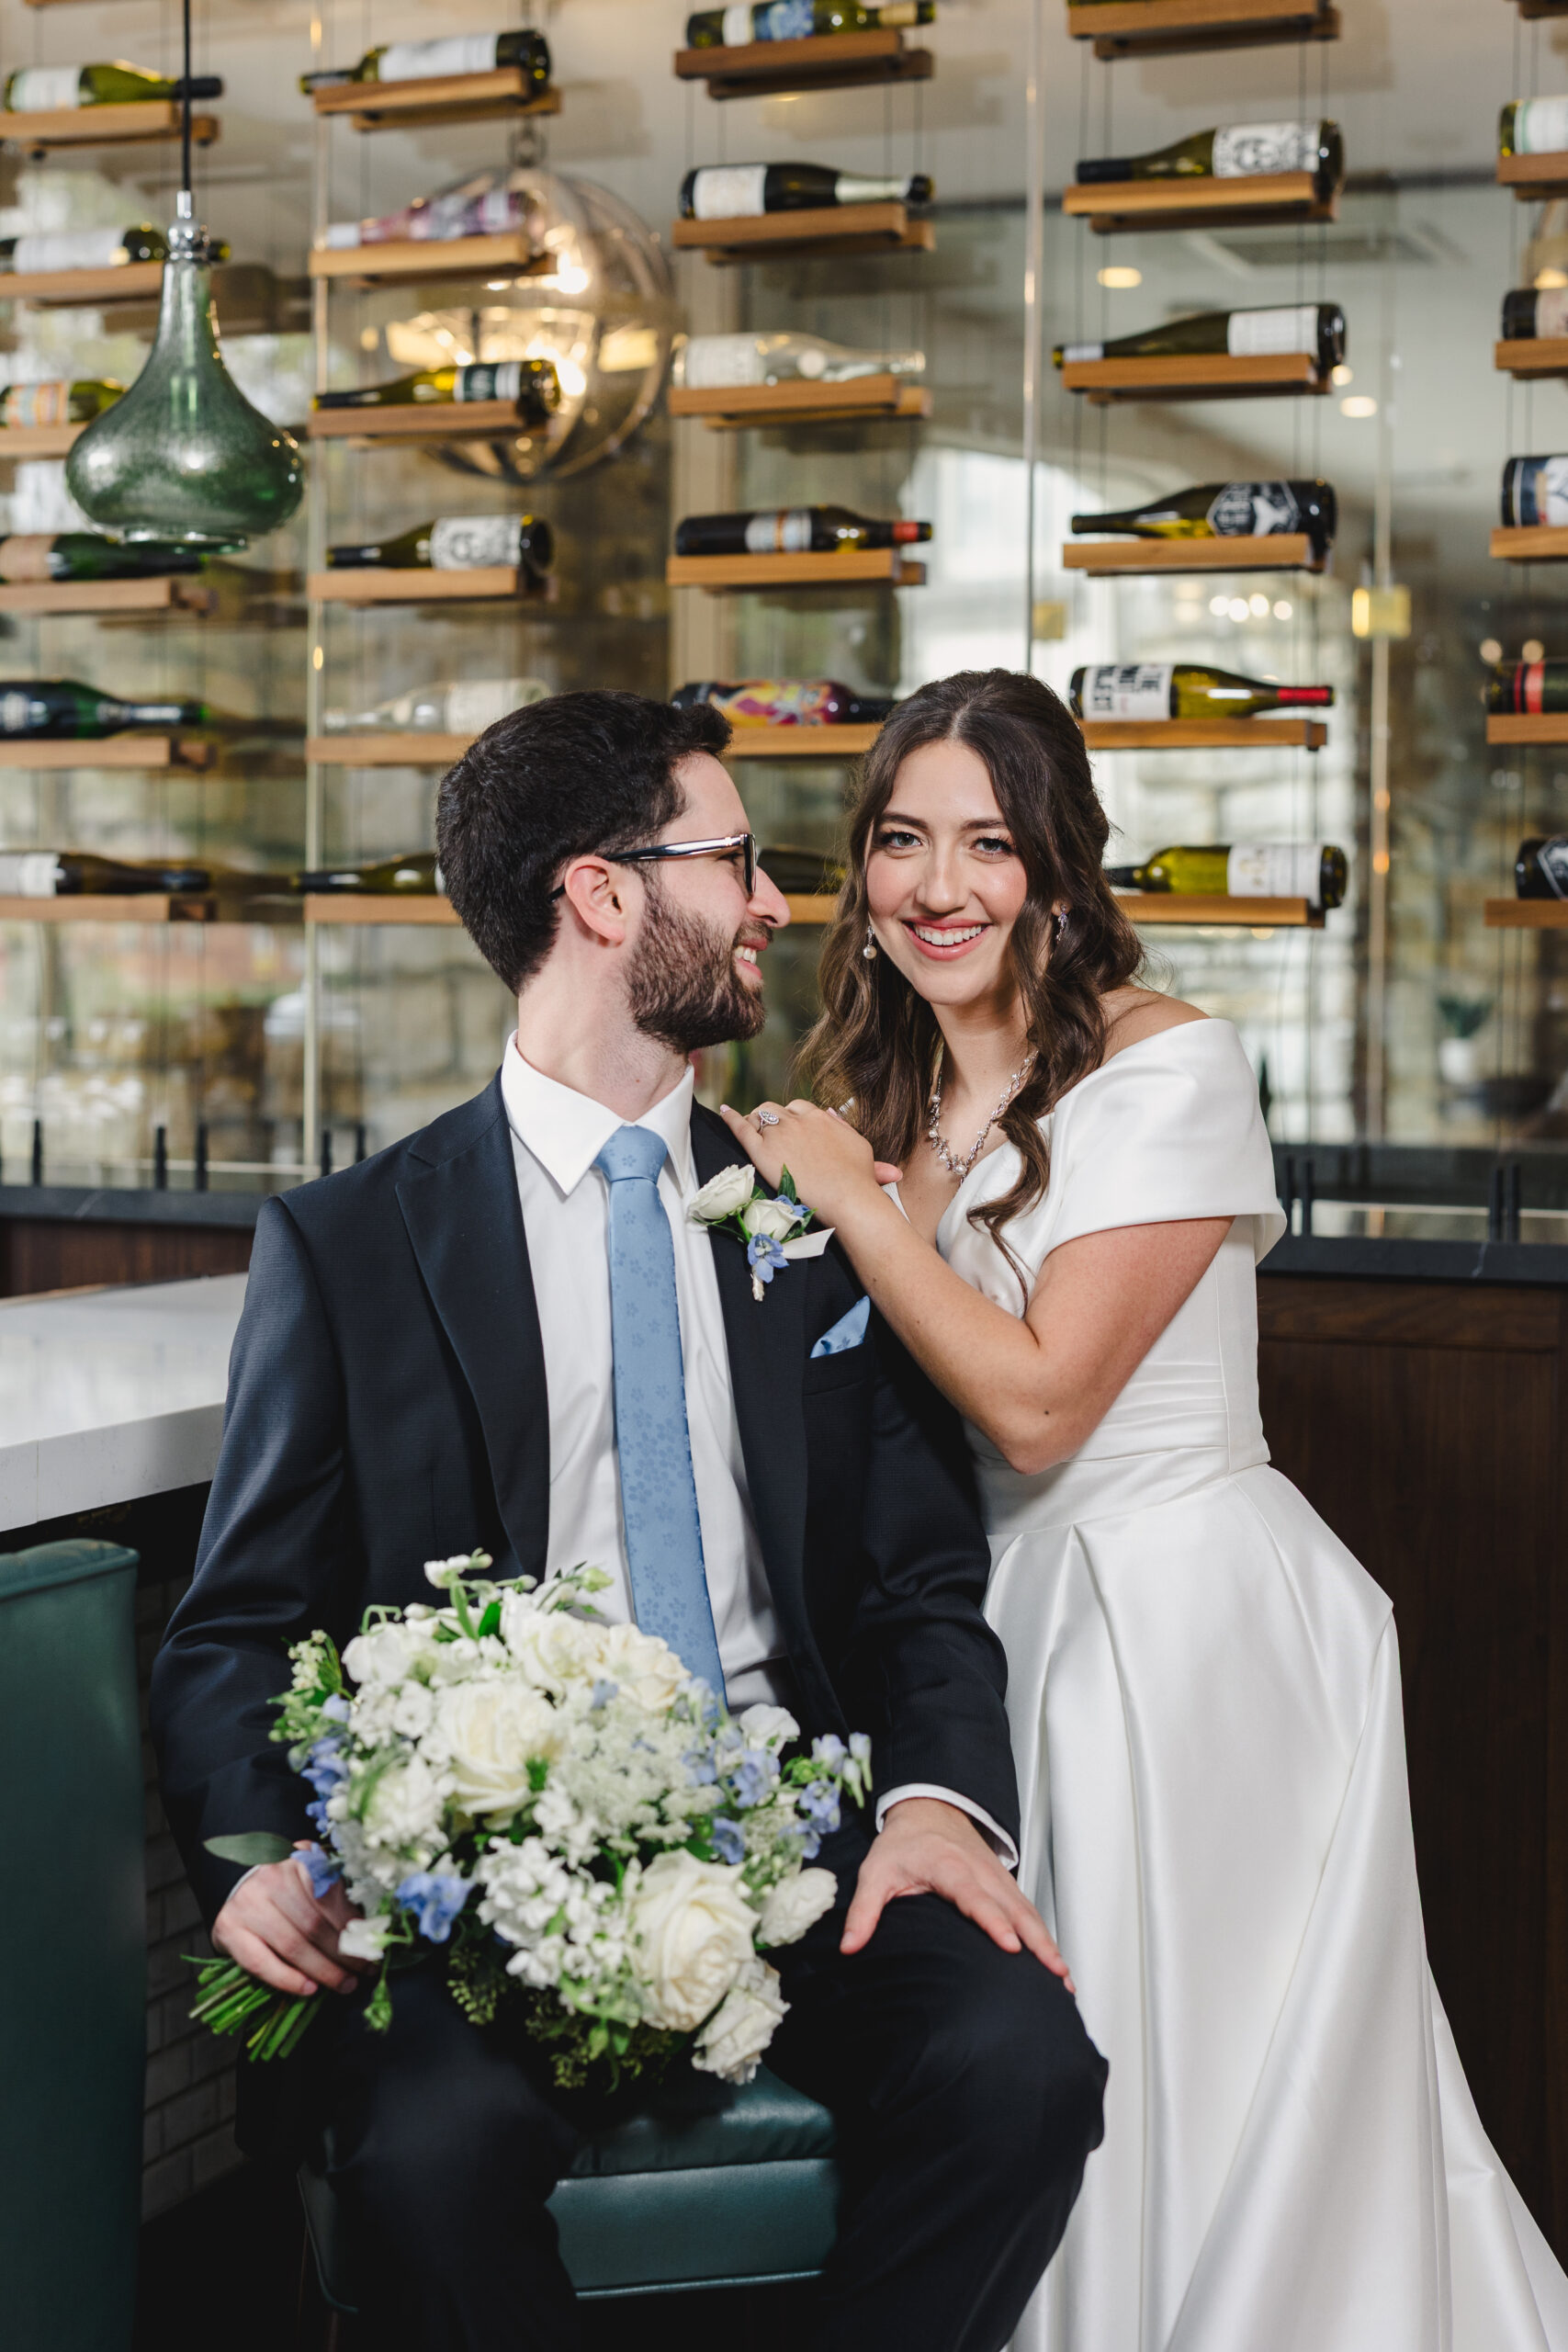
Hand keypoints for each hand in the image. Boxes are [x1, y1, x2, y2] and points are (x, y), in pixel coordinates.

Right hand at [211, 1847, 370, 1998]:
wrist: (235, 1885)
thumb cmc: (284, 1889)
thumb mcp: (312, 1879)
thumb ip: (337, 1896)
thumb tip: (370, 1929)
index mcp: (299, 1860)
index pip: (333, 1897)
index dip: (355, 1926)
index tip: (373, 1947)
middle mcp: (272, 1878)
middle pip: (315, 1924)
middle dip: (344, 1954)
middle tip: (364, 1972)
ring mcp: (248, 1904)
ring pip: (293, 1945)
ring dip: (323, 1971)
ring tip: (344, 1984)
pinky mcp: (229, 1929)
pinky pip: (261, 1962)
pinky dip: (287, 1979)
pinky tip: (309, 1989)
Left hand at [718, 1098, 900, 1220]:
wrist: (849, 1198)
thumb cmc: (858, 1178)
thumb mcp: (858, 1144)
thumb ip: (842, 1126)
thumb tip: (831, 1112)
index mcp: (819, 1118)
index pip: (798, 1108)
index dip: (791, 1119)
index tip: (790, 1129)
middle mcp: (798, 1121)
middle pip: (776, 1110)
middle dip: (771, 1119)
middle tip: (769, 1135)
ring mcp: (780, 1135)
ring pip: (759, 1117)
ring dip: (754, 1122)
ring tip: (751, 1131)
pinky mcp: (763, 1152)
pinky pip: (742, 1129)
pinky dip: (731, 1118)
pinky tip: (725, 1112)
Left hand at [841, 1798, 1072, 1986]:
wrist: (929, 1809)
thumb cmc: (905, 1843)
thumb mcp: (876, 1872)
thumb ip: (864, 1910)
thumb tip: (850, 1946)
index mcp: (950, 1868)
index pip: (976, 1897)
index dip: (994, 1922)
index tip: (1010, 1946)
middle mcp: (981, 1873)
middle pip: (1015, 1910)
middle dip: (1037, 1942)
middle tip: (1055, 1974)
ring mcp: (998, 1880)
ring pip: (1029, 1914)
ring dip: (1049, 1944)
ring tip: (1064, 1980)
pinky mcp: (1006, 1887)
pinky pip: (1030, 1914)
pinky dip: (1046, 1938)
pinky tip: (1056, 1965)